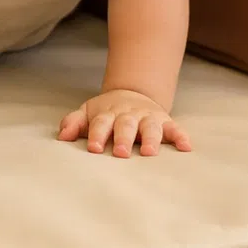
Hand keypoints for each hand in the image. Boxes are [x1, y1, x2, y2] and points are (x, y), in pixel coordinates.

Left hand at [57, 89, 190, 157]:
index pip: (101, 123)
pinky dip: (181, 136)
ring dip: (151, 138)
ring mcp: (147, 117)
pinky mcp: (165, 121)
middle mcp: (128, 115)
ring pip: (150, 127)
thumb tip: (62, 136)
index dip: (97, 135)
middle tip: (120, 153)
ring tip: (150, 152)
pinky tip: (186, 147)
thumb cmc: (106, 113)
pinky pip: (175, 128)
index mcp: (108, 114)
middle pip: (125, 125)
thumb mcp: (88, 113)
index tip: (94, 148)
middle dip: (123, 138)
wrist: (132, 94)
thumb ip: (74, 123)